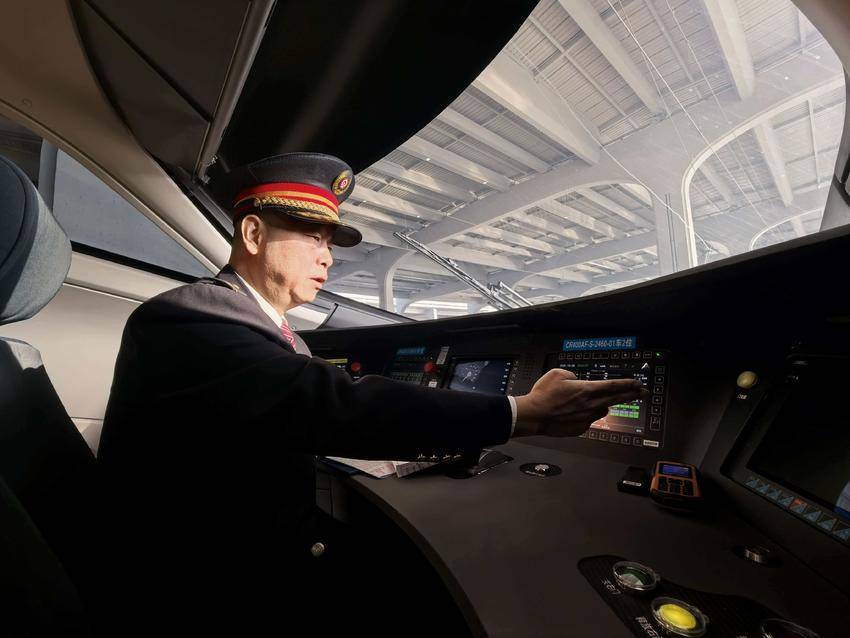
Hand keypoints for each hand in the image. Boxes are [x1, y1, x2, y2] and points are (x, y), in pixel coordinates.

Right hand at [512, 369, 647, 436]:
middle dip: (632, 395)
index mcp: (586, 390)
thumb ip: (572, 376)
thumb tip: (577, 382)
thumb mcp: (557, 374)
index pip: (613, 386)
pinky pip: (588, 420)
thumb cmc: (543, 395)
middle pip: (616, 399)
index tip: (637, 383)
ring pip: (601, 410)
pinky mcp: (580, 429)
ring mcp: (586, 418)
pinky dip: (585, 415)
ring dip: (602, 405)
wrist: (534, 415)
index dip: (627, 384)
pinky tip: (573, 413)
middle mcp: (590, 405)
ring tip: (593, 402)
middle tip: (643, 393)